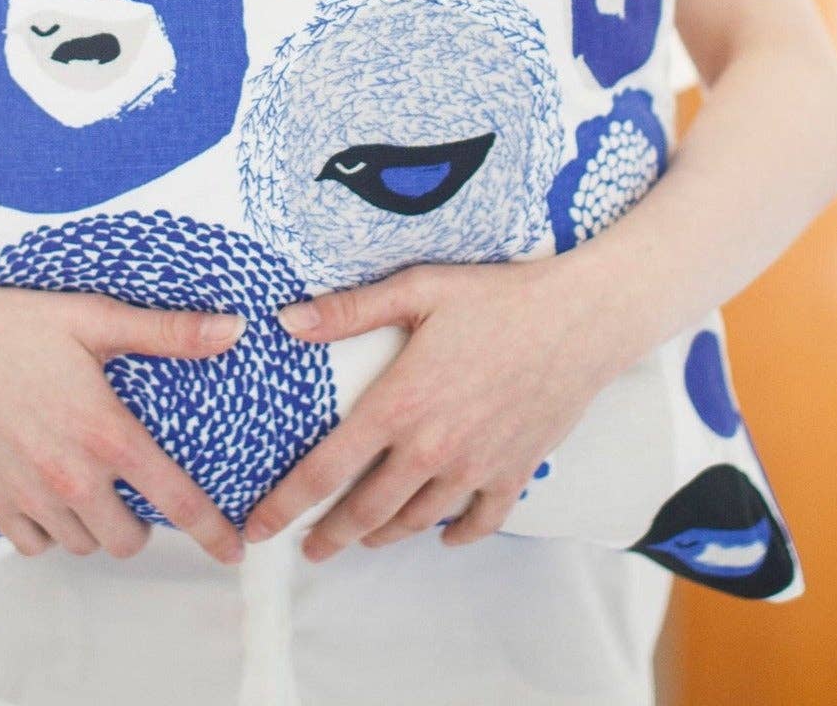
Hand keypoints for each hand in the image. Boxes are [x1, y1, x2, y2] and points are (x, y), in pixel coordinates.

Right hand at [0, 274, 250, 567]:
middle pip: (127, 540)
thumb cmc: (13, 324)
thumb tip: (232, 331)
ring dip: (95, 524)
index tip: (234, 549)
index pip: (175, 499)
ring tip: (91, 483)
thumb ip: (167, 332)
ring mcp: (27, 495)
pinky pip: (33, 544)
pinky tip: (49, 492)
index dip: (212, 530)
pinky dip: (48, 529)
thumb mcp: (95, 317)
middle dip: (142, 522)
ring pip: (82, 544)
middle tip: (135, 486)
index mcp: (105, 433)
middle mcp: (70, 476)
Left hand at [241, 249, 624, 560]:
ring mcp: (473, 468)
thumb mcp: (417, 288)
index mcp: (398, 403)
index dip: (286, 504)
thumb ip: (350, 310)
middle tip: (308, 547)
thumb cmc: (495, 298)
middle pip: (366, 510)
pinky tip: (439, 531)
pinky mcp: (512, 474)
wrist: (579, 321)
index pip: (326, 468)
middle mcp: (430, 448)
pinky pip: (476, 523)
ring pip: (415, 521)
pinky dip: (453, 534)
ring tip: (361, 538)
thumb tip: (289, 321)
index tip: (258, 529)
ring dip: (382, 535)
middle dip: (330, 535)